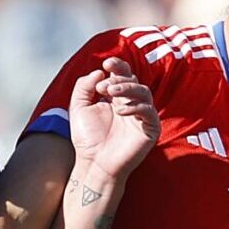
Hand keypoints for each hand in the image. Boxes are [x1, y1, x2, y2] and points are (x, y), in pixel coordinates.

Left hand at [69, 57, 158, 181]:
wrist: (94, 164)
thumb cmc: (87, 139)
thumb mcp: (78, 108)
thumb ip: (83, 86)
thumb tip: (99, 72)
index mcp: (116, 98)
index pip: (122, 75)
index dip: (117, 65)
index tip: (106, 64)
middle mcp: (131, 104)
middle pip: (133, 80)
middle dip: (118, 79)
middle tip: (103, 88)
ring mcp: (142, 116)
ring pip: (144, 92)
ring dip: (127, 88)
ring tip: (110, 93)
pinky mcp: (150, 129)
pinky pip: (149, 111)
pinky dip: (136, 107)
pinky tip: (120, 110)